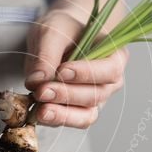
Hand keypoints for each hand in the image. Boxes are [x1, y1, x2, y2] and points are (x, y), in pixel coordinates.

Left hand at [25, 6, 128, 127]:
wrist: (57, 38)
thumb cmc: (62, 30)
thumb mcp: (52, 31)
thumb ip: (46, 53)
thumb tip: (37, 81)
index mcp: (115, 56)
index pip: (110, 70)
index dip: (87, 73)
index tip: (62, 71)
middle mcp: (110, 82)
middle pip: (96, 95)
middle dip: (67, 95)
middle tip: (42, 91)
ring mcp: (95, 99)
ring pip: (86, 115)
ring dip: (63, 115)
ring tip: (40, 110)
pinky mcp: (78, 110)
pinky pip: (72, 121)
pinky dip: (56, 120)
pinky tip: (39, 114)